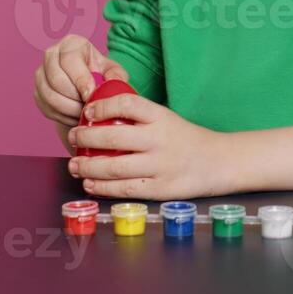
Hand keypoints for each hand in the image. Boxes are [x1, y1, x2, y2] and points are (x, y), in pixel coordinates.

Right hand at [33, 34, 127, 133]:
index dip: (80, 80)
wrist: (87, 86)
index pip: (69, 61)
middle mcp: (51, 55)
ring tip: (85, 114)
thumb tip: (114, 83)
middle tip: (90, 108)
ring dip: (69, 109)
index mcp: (70, 44)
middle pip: (56, 80)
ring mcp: (41, 74)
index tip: (91, 95)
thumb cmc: (100, 74)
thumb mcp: (113, 71)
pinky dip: (63, 117)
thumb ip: (116, 75)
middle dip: (75, 98)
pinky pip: (47, 108)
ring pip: (50, 96)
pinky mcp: (37, 93)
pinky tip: (76, 117)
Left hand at [67, 91, 233, 200]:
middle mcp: (159, 140)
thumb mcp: (166, 118)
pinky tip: (90, 183)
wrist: (219, 162)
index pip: (126, 104)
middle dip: (85, 138)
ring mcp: (159, 166)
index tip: (87, 112)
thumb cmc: (186, 139)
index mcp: (161, 116)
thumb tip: (99, 118)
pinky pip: (124, 189)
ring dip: (87, 167)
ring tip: (75, 165)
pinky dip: (103, 187)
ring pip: (113, 167)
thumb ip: (139, 118)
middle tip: (73, 137)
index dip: (101, 106)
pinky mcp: (160, 189)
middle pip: (113, 138)